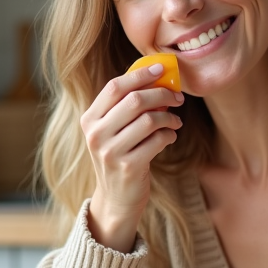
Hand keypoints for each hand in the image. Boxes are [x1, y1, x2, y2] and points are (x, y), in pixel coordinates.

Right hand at [81, 62, 183, 251]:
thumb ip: (124, 107)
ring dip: (169, 117)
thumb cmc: (120, 156)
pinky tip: (170, 137)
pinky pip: (157, 140)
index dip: (140, 75)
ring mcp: (110, 152)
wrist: (117, 198)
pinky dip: (169, 135)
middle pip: (134, 100)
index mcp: (89, 119)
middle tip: (178, 98)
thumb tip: (155, 77)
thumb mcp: (112, 131)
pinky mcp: (129, 167)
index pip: (115, 87)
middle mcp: (96, 134)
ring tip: (175, 121)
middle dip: (162, 95)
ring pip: (149, 120)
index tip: (160, 69)